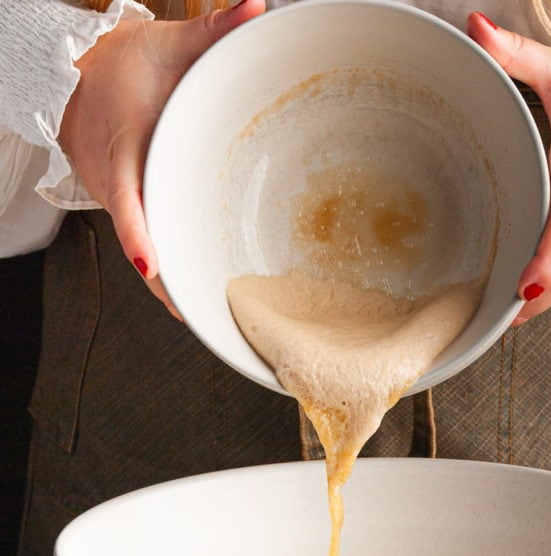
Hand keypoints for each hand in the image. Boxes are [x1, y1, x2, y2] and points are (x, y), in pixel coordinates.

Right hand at [59, 1, 264, 316]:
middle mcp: (118, 186)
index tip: (150, 265)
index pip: (129, 200)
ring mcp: (120, 202)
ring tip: (207, 313)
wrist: (80, 78)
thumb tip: (254, 6)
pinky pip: (149, 241)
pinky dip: (169, 266)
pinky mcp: (129, 209)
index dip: (137, 235)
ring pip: (147, 250)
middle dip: (170, 283)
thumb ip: (214, 30)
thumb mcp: (170, 45)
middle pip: (144, 244)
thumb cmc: (124, 67)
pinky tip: (196, 289)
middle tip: (201, 314)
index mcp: (126, 152)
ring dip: (173, 281)